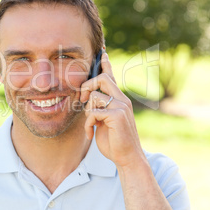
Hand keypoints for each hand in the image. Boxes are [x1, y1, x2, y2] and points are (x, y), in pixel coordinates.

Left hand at [80, 53, 144, 167]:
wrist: (127, 157)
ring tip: (90, 123)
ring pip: (95, 96)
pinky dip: (88, 124)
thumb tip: (88, 99)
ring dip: (87, 111)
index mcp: (119, 99)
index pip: (111, 76)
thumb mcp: (104, 120)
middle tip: (82, 100)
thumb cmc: (114, 139)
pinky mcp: (117, 115)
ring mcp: (121, 106)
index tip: (102, 52)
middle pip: (102, 78)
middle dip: (87, 86)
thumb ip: (99, 107)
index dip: (106, 64)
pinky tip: (90, 133)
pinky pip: (93, 112)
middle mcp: (122, 99)